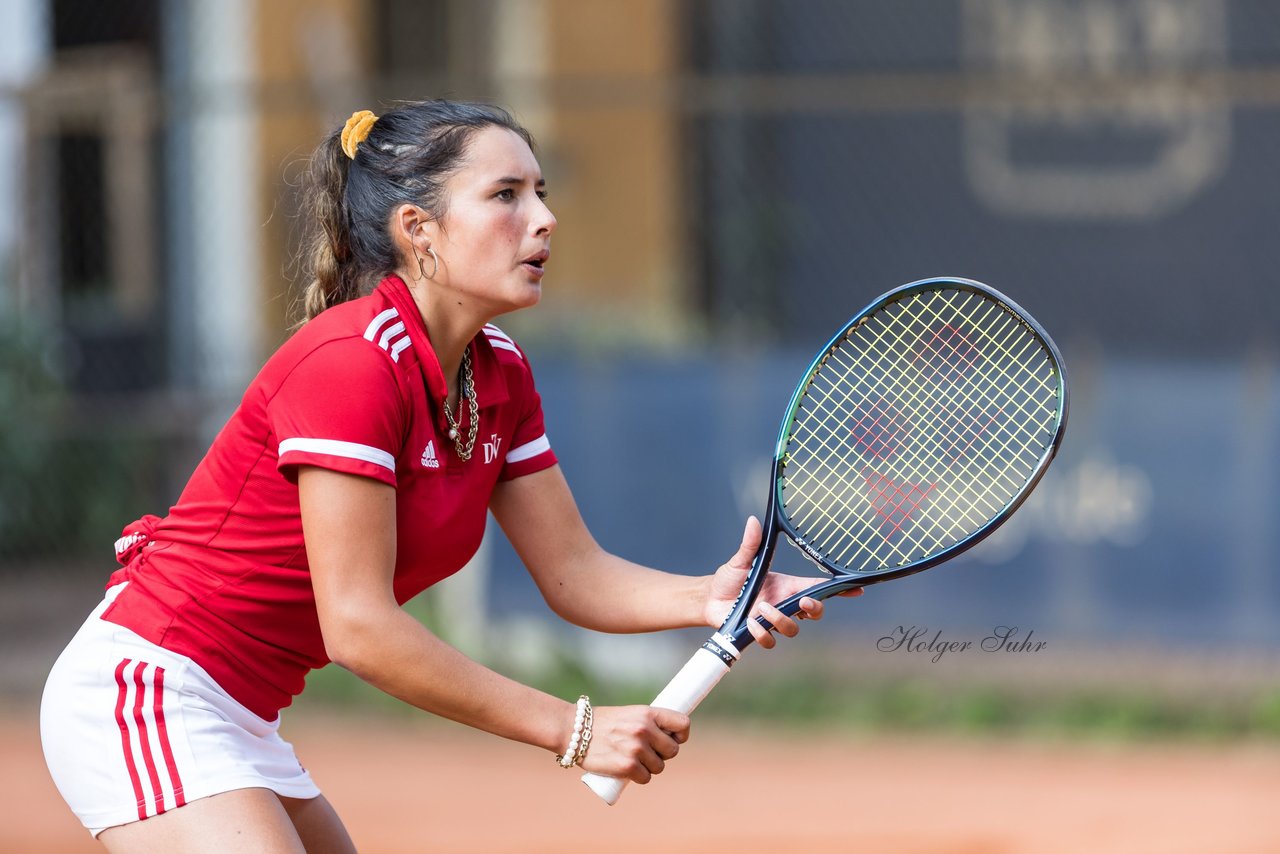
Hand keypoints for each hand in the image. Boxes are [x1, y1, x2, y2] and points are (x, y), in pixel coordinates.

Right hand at [578, 705, 689, 783]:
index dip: (681, 735)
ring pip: (659, 767)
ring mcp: (636, 748)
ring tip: (634, 759)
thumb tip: (668, 738)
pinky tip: (629, 771)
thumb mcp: (629, 714)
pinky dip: (639, 777)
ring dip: (650, 767)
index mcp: (647, 713)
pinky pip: (646, 778)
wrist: (574, 730)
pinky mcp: (626, 766)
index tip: (673, 739)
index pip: (682, 724)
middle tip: (647, 752)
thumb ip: (647, 724)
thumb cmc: (602, 722)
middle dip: (662, 754)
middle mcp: (644, 729)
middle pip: (672, 750)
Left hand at [703, 516, 862, 648]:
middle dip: (815, 608)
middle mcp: (784, 603)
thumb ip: (750, 544)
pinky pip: (771, 641)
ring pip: (794, 628)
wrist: (709, 598)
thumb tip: (754, 521)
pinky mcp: (760, 633)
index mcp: (786, 585)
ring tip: (762, 609)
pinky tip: (750, 623)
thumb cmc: (729, 578)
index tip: (856, 589)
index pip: (818, 587)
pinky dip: (763, 634)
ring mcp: (773, 620)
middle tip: (803, 602)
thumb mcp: (740, 560)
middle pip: (814, 611)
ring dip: (781, 620)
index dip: (838, 590)